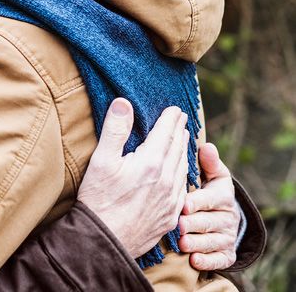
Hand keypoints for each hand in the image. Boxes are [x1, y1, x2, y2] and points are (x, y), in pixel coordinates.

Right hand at [77, 98, 188, 257]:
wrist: (105, 242)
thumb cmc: (99, 200)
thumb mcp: (101, 161)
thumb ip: (115, 130)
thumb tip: (124, 103)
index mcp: (150, 163)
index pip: (165, 133)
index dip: (171, 119)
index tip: (176, 109)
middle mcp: (166, 180)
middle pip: (177, 149)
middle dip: (179, 132)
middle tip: (182, 120)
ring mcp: (171, 200)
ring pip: (182, 169)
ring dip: (183, 152)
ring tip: (182, 141)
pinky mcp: (170, 215)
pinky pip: (182, 189)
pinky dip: (183, 174)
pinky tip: (179, 174)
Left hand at [178, 143, 238, 269]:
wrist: (223, 216)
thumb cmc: (209, 190)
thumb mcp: (213, 175)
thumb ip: (209, 163)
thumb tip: (206, 146)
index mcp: (223, 196)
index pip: (211, 199)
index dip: (198, 202)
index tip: (184, 205)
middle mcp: (227, 217)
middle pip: (209, 222)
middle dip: (194, 224)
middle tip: (179, 225)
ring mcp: (227, 237)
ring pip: (212, 242)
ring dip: (197, 243)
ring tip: (182, 243)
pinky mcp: (226, 254)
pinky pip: (219, 260)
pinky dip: (207, 261)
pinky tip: (194, 260)